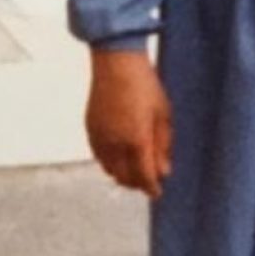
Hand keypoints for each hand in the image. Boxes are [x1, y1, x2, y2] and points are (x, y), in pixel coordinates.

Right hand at [86, 49, 171, 198]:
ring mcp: (99, 137)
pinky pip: (98, 157)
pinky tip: (118, 157)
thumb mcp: (163, 113)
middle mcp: (115, 143)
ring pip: (109, 169)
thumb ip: (163, 144)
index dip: (151, 188)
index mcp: (136, 139)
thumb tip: (164, 171)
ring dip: (122, 175)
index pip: (144, 176)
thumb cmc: (145, 84)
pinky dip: (109, 163)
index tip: (157, 193)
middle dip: (137, 183)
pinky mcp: (90, 129)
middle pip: (124, 178)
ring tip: (134, 170)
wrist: (116, 62)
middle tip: (147, 181)